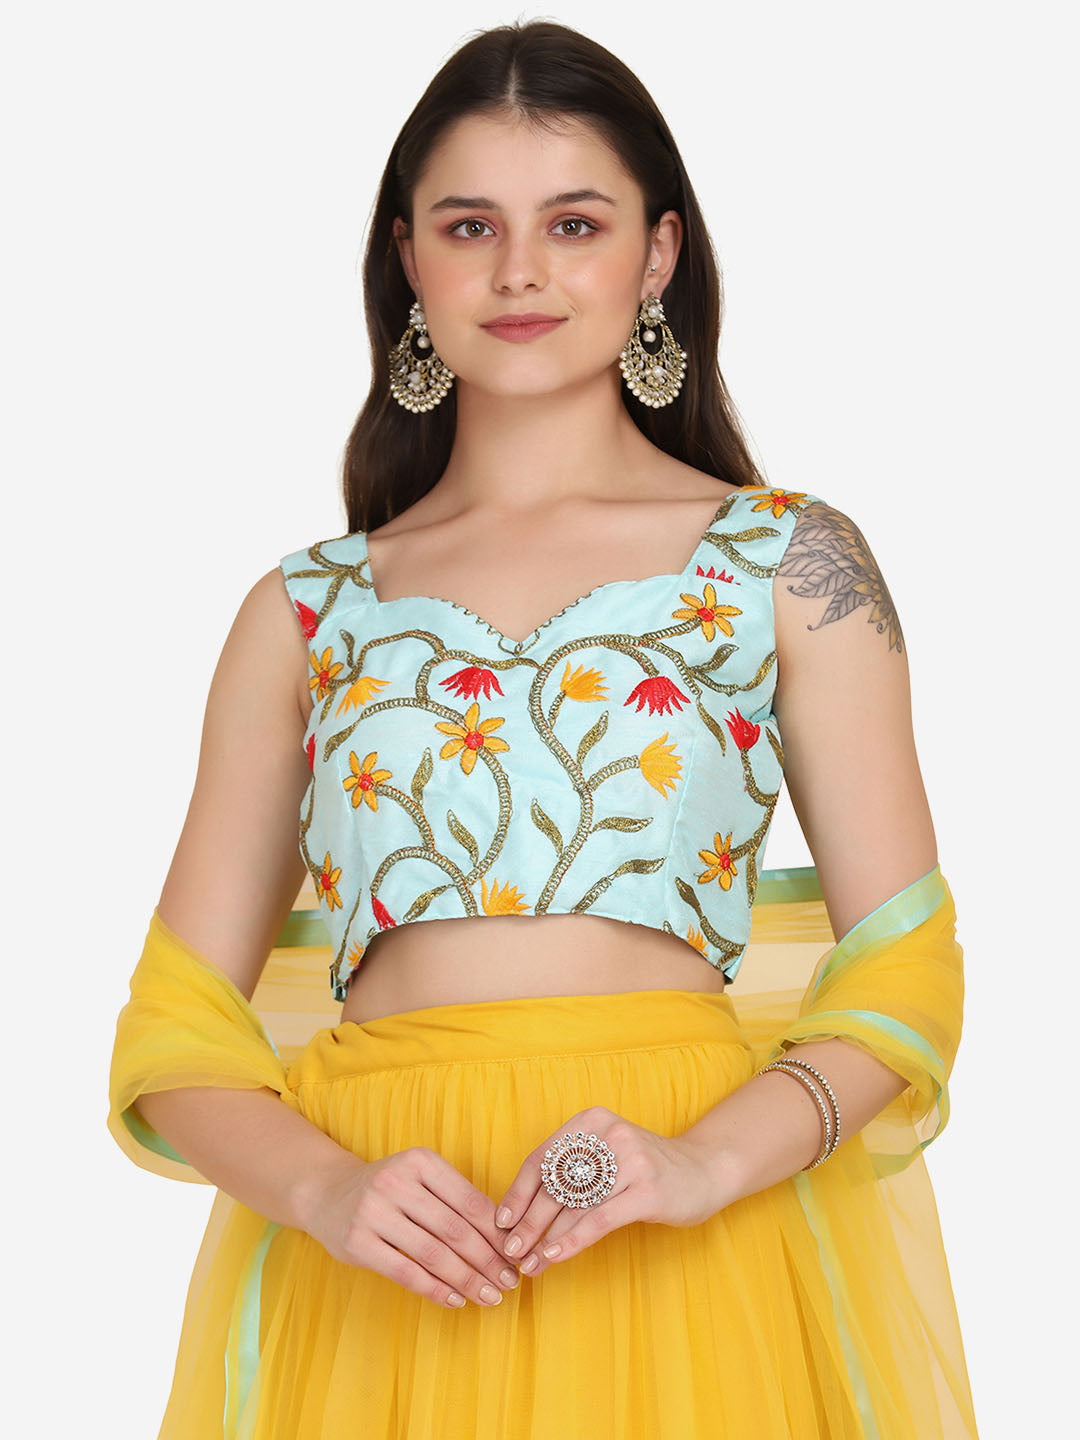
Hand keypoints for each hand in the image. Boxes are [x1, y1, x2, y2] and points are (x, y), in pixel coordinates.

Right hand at [303, 1148, 521, 1308]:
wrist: (326, 1193)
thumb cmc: (388, 1189)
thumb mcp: (419, 1178)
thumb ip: (454, 1199)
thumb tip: (505, 1237)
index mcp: (419, 1161)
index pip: (469, 1201)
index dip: (497, 1232)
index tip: (517, 1255)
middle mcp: (395, 1182)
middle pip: (454, 1229)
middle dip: (488, 1260)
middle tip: (511, 1282)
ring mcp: (373, 1212)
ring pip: (433, 1254)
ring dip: (467, 1279)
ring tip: (490, 1296)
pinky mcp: (357, 1242)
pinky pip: (405, 1272)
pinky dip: (435, 1290)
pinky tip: (455, 1300)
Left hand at [492, 1106, 729, 1279]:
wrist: (705, 1170)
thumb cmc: (645, 1169)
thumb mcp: (606, 1159)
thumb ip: (570, 1176)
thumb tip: (521, 1216)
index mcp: (591, 1122)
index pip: (542, 1158)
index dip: (517, 1193)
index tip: (501, 1222)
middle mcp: (609, 1134)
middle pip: (554, 1184)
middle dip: (527, 1222)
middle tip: (509, 1251)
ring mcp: (630, 1160)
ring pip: (573, 1206)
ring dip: (545, 1238)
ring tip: (529, 1264)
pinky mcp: (647, 1189)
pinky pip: (599, 1219)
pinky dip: (572, 1240)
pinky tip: (555, 1256)